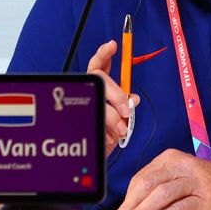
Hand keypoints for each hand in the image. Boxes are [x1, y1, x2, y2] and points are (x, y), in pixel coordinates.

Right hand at [86, 40, 139, 156]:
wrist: (90, 164)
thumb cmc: (104, 139)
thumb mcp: (120, 121)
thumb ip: (125, 106)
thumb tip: (134, 99)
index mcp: (98, 89)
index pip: (100, 65)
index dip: (104, 53)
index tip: (113, 44)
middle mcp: (87, 94)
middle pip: (98, 78)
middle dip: (115, 92)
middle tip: (125, 108)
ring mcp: (80, 106)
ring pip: (96, 99)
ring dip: (112, 115)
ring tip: (121, 129)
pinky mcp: (76, 122)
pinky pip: (92, 118)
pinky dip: (106, 129)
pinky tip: (110, 137)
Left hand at [110, 148, 210, 209]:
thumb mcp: (186, 182)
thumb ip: (164, 191)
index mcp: (172, 157)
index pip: (140, 178)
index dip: (126, 200)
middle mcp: (182, 163)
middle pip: (146, 184)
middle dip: (129, 208)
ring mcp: (195, 178)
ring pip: (160, 195)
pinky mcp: (207, 195)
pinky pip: (179, 208)